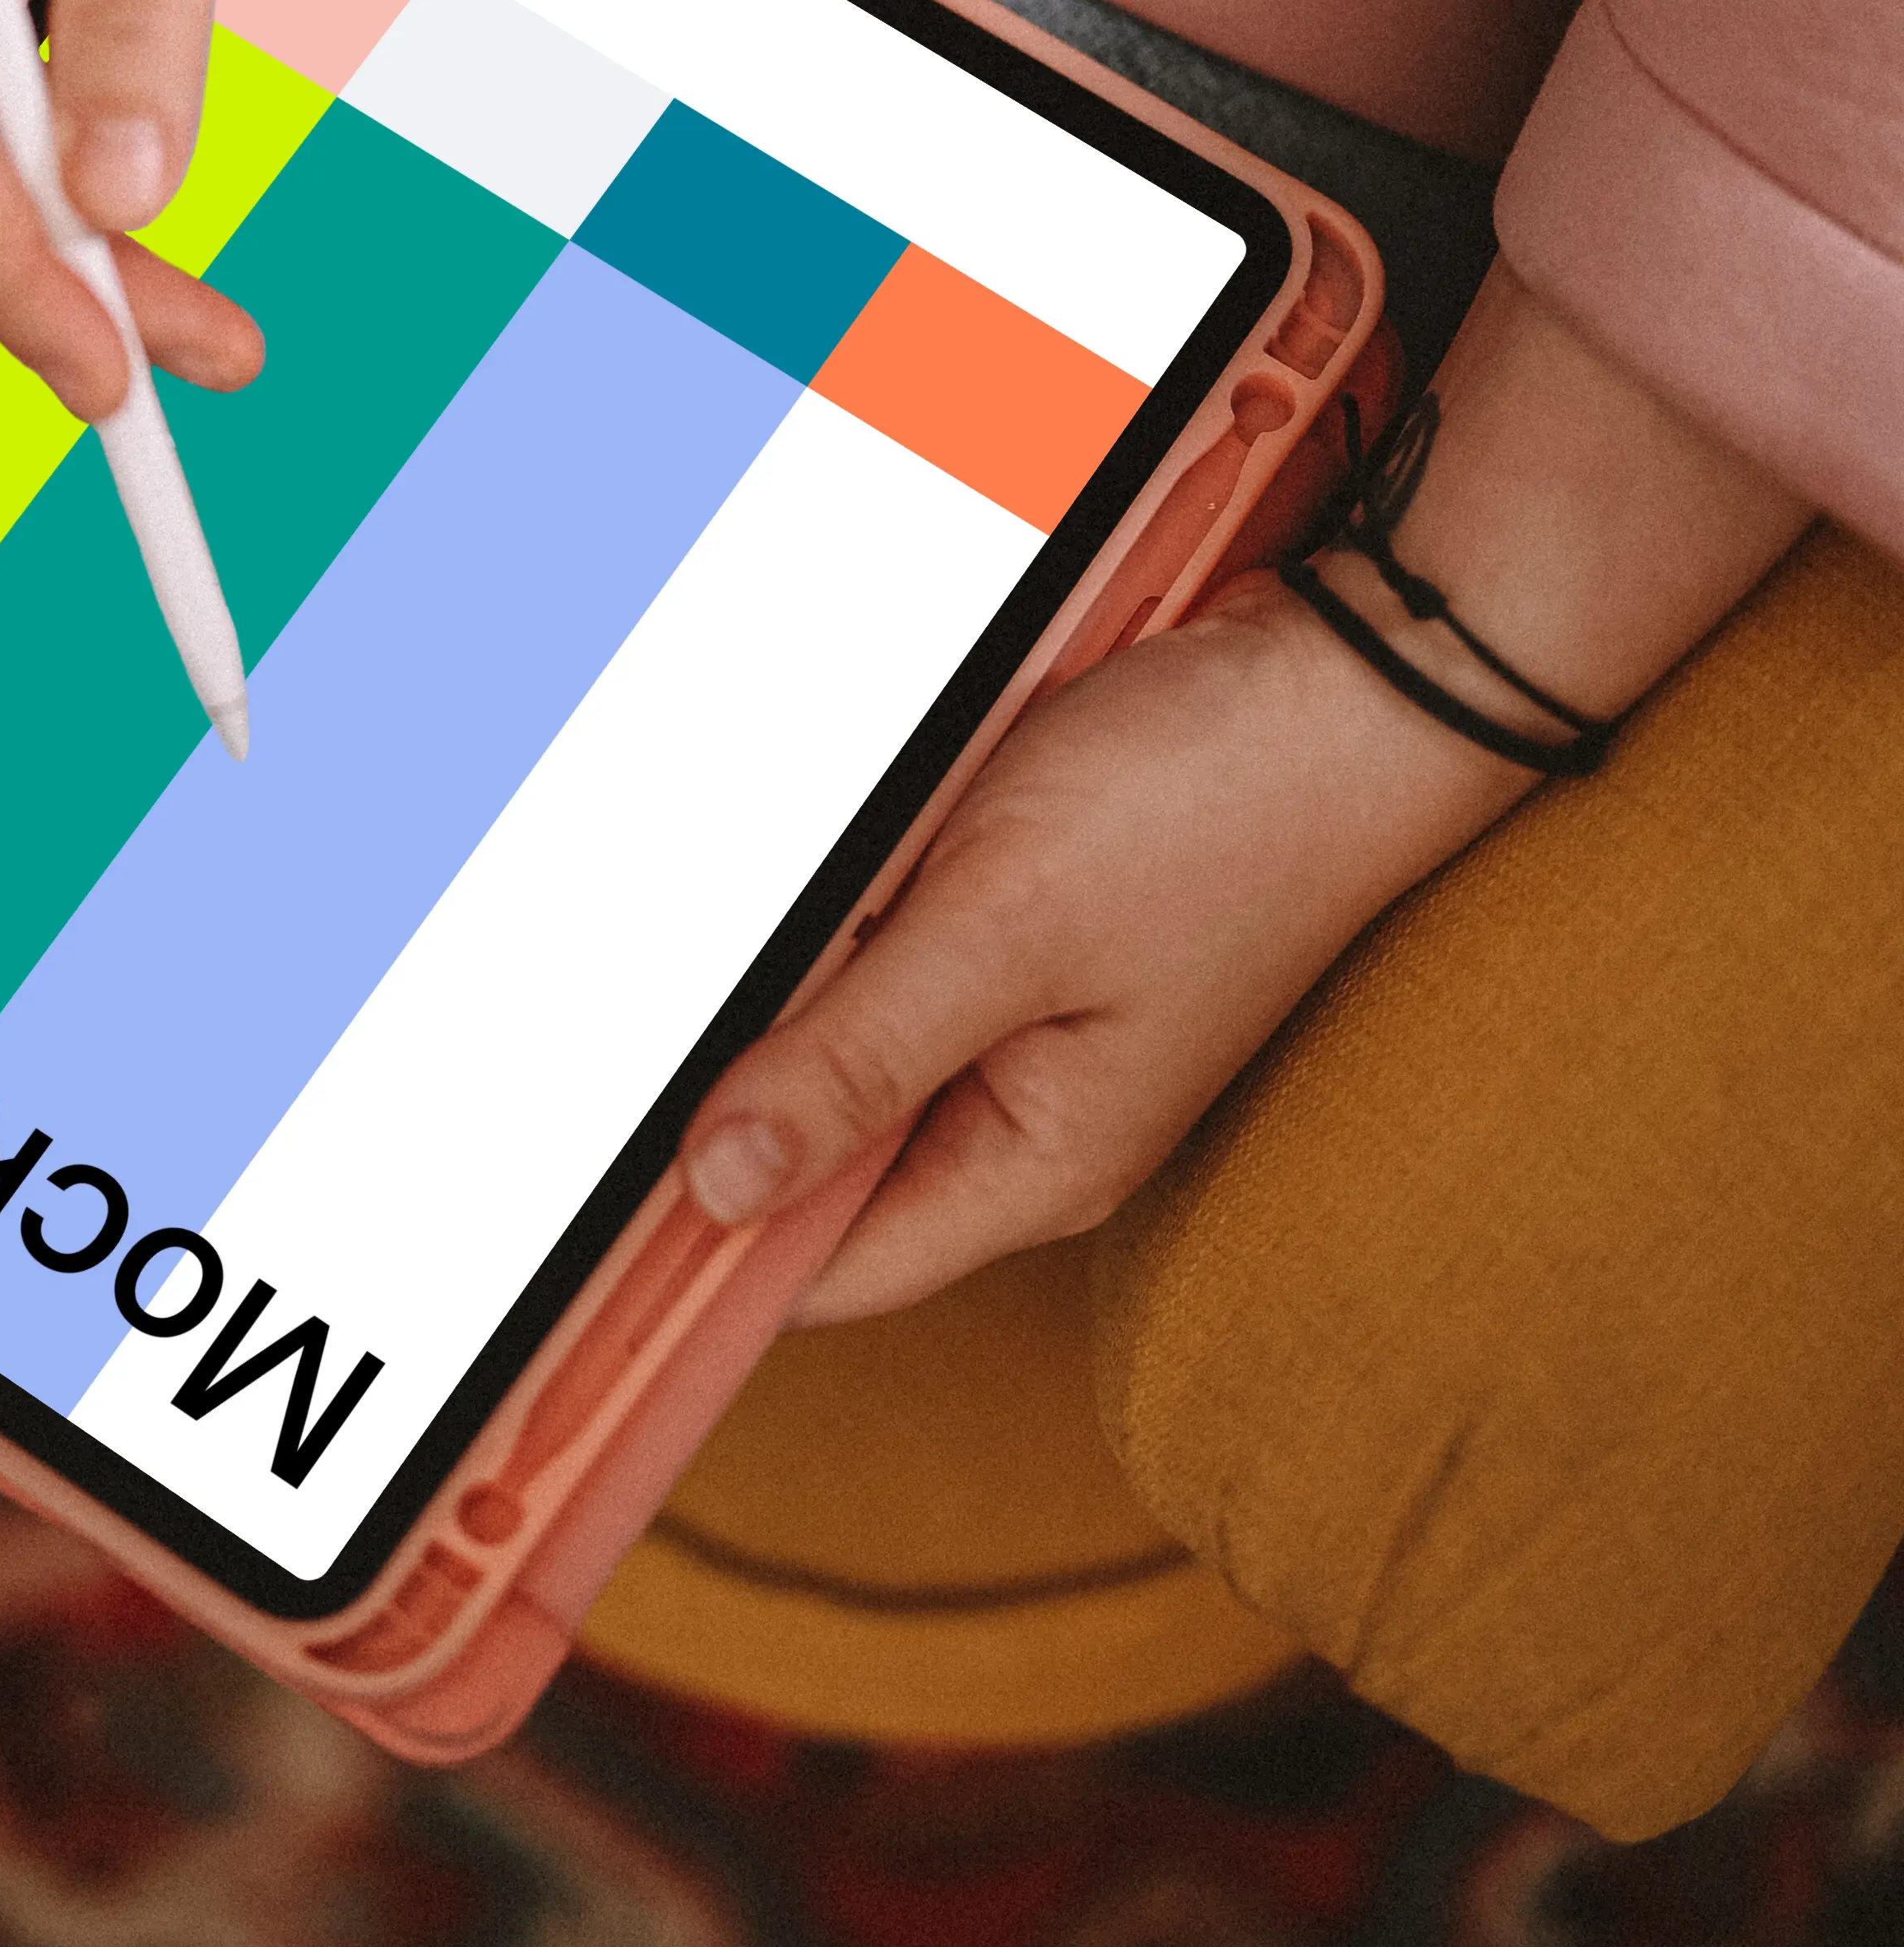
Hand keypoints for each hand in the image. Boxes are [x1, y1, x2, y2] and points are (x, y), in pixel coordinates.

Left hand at [682, 265, 1813, 1323]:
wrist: (1357, 677)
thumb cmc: (1217, 804)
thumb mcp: (1001, 931)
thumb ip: (853, 1063)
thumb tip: (712, 1192)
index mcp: (1036, 1165)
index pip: (823, 1269)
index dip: (703, 1244)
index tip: (589, 1193)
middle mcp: (1035, 1119)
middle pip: (825, 1155)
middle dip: (741, 1079)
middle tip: (647, 1012)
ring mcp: (1040, 1025)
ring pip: (853, 1040)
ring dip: (799, 978)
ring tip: (796, 897)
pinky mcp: (1038, 934)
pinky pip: (901, 954)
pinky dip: (855, 909)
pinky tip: (848, 849)